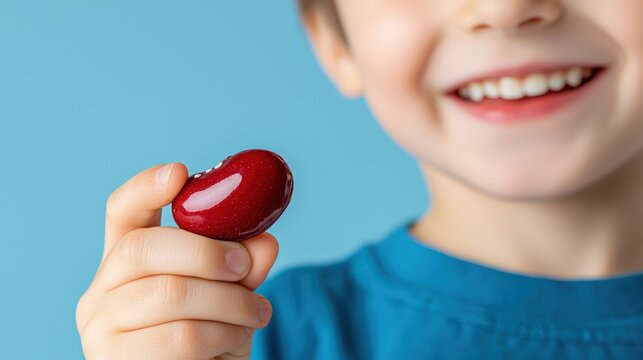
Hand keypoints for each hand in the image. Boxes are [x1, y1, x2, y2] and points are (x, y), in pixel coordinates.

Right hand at [76, 163, 278, 358]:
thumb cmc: (210, 340)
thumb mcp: (230, 296)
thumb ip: (242, 267)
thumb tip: (265, 242)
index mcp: (125, 265)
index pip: (121, 213)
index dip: (145, 188)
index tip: (178, 171)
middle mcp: (101, 293)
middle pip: (143, 248)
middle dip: (206, 252)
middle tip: (245, 265)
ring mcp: (101, 329)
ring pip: (171, 293)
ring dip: (230, 302)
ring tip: (256, 313)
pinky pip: (183, 336)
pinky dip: (224, 333)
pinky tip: (237, 338)